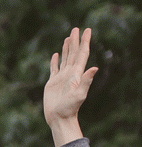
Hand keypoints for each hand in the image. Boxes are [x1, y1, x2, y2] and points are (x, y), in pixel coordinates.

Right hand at [44, 27, 96, 146]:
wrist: (59, 117)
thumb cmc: (70, 108)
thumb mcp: (79, 94)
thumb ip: (86, 81)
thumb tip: (94, 68)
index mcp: (77, 74)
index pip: (82, 54)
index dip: (85, 42)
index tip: (87, 30)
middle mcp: (70, 74)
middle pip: (74, 53)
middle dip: (76, 41)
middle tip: (77, 28)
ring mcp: (61, 78)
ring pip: (65, 59)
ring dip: (67, 48)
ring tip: (68, 37)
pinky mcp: (52, 83)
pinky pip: (54, 68)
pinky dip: (55, 61)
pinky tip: (56, 55)